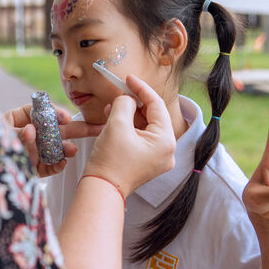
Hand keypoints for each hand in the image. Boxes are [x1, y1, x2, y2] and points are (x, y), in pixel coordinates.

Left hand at [4, 104, 103, 176]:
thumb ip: (15, 132)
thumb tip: (31, 130)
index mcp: (25, 118)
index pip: (45, 112)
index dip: (57, 114)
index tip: (65, 118)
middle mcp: (35, 133)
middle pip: (60, 129)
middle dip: (79, 128)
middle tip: (98, 127)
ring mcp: (38, 150)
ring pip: (58, 148)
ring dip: (67, 148)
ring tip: (71, 150)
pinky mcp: (37, 167)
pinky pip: (52, 166)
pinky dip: (58, 165)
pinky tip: (61, 162)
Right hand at [84, 75, 175, 196]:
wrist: (101, 190)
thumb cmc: (110, 160)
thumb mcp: (117, 124)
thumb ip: (124, 103)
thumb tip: (127, 99)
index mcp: (165, 140)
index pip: (156, 105)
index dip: (141, 88)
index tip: (128, 78)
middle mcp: (167, 150)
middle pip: (152, 116)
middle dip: (134, 103)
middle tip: (119, 92)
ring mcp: (157, 158)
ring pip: (145, 127)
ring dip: (129, 115)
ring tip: (111, 108)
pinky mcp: (147, 163)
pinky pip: (141, 138)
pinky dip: (129, 128)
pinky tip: (114, 121)